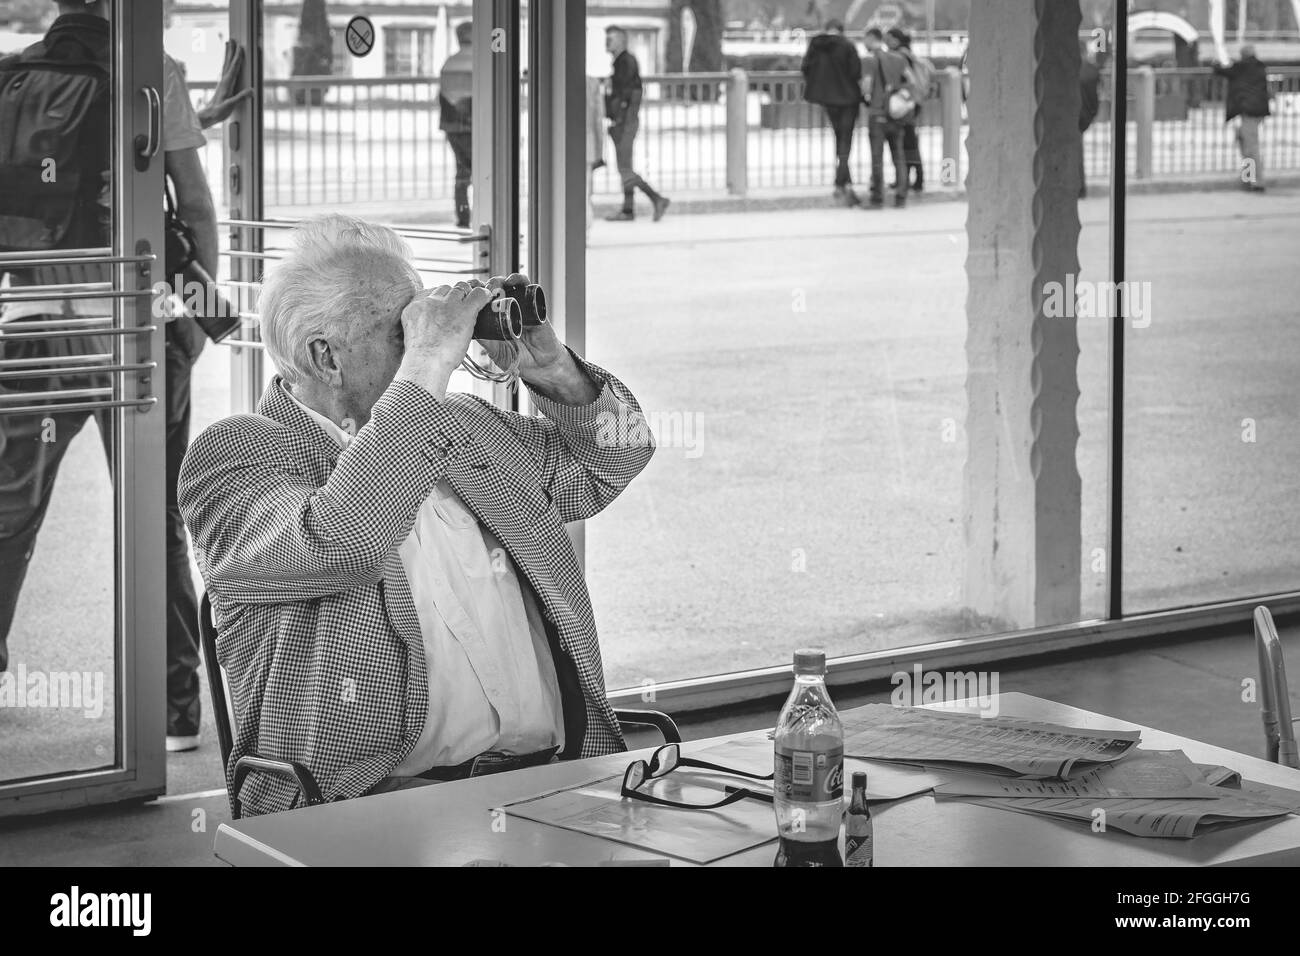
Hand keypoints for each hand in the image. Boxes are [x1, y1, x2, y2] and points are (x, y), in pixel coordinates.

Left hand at [198, 41, 253, 128]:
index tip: (241, 48)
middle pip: (228, 62)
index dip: (238, 57)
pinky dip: (227, 63)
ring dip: (228, 54)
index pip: (234, 67)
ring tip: (228, 45)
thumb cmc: (219, 111)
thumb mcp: (231, 105)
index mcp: (227, 83)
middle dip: (231, 51)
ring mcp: (223, 82)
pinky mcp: (223, 85)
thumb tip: (252, 91)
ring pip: (226, 64)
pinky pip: (226, 70)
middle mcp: (224, 80)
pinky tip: (228, 62)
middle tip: (233, 40)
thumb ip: (241, 97)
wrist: (209, 115)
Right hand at [397, 280, 494, 394]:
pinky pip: (478, 294)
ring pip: (461, 289)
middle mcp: (430, 301)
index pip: (430, 293)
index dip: (441, 298)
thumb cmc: (421, 360)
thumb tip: (433, 330)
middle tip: (462, 305)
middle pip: (446, 289)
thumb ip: (422, 327)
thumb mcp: (414, 337)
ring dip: (468, 295)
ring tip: (475, 302)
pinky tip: (488, 297)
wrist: (426, 363)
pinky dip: (484, 295)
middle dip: (455, 295)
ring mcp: (447, 304)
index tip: (446, 306)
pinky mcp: (464, 310)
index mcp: (415, 307)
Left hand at [478, 274, 597, 403]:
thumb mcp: (496, 351)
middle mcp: (506, 311)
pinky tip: (512, 280)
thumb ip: (485, 340)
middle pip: (493, 291)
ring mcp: (520, 306)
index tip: (468, 293)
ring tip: (495, 285)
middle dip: (485, 287)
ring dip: (499, 281)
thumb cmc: (519, 359)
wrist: (541, 366)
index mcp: (494, 320)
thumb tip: (469, 329)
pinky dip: (520, 280)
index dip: (475, 295)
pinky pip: (527, 288)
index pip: (482, 302)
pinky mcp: (534, 305)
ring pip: (508, 286)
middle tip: (482, 290)